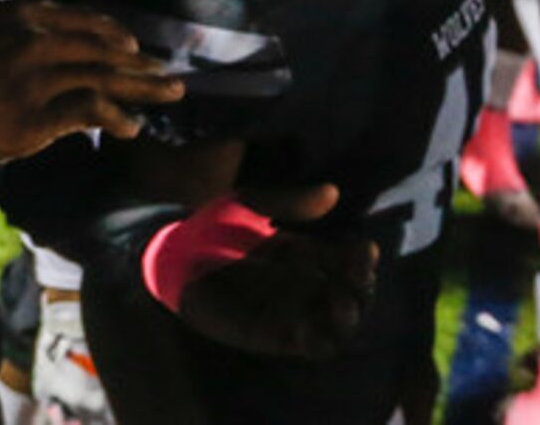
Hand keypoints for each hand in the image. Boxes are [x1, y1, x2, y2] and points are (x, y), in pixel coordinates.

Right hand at [0, 0, 181, 160]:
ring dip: (141, 88)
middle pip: (104, 50)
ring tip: (167, 96)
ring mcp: (39, 77)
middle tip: (169, 75)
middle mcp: (38, 41)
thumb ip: (10, 28)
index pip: (83, 21)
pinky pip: (88, 111)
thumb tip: (32, 33)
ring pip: (105, 77)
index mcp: (23, 16)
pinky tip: (131, 127)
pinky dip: (115, 117)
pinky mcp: (36, 113)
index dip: (113, 34)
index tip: (133, 45)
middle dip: (140, 63)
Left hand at [172, 184, 377, 359]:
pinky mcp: (271, 336)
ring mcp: (291, 312)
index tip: (366, 250)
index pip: (348, 261)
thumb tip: (333, 192)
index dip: (363, 259)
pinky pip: (305, 347)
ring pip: (336, 326)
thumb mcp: (249, 205)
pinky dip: (316, 340)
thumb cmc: (211, 225)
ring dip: (346, 320)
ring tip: (342, 305)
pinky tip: (312, 327)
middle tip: (358, 279)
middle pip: (351, 295)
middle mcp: (305, 286)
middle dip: (362, 289)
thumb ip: (289, 202)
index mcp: (306, 255)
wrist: (173, 255)